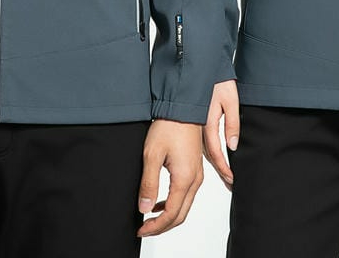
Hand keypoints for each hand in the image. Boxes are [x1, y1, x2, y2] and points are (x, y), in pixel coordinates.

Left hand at [136, 119, 203, 236]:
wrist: (182, 108)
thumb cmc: (168, 127)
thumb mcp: (151, 155)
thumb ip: (149, 184)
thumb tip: (145, 209)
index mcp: (185, 178)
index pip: (172, 214)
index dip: (156, 226)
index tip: (141, 230)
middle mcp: (195, 180)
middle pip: (181, 215)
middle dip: (162, 226)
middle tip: (144, 229)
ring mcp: (197, 175)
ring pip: (185, 206)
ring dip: (168, 216)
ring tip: (149, 219)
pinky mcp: (195, 169)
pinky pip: (186, 195)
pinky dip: (173, 204)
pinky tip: (159, 203)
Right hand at [203, 80, 238, 189]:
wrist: (201, 66)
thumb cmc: (218, 81)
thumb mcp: (230, 100)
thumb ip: (232, 124)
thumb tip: (233, 146)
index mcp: (207, 123)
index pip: (215, 153)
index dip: (224, 168)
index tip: (233, 180)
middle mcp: (198, 128)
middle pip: (209, 156)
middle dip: (221, 171)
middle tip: (231, 184)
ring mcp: (195, 126)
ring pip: (204, 150)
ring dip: (216, 163)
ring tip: (226, 176)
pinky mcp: (195, 122)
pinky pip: (202, 142)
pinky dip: (210, 153)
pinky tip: (215, 157)